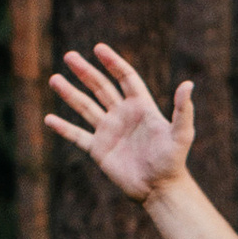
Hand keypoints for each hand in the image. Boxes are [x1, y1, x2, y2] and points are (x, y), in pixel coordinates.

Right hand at [47, 45, 194, 203]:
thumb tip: (188, 83)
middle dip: (85, 72)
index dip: (113, 63)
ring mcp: (109, 132)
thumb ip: (183, 109)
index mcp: (141, 107)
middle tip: (70, 56)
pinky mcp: (99, 150)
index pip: (125, 78)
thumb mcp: (181, 134)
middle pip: (101, 88)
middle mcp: (122, 115)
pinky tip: (49, 119)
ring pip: (85, 107)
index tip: (98, 48)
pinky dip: (63, 128)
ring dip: (70, 94)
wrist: (159, 189)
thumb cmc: (173, 161)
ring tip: (54, 79)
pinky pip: (78, 136)